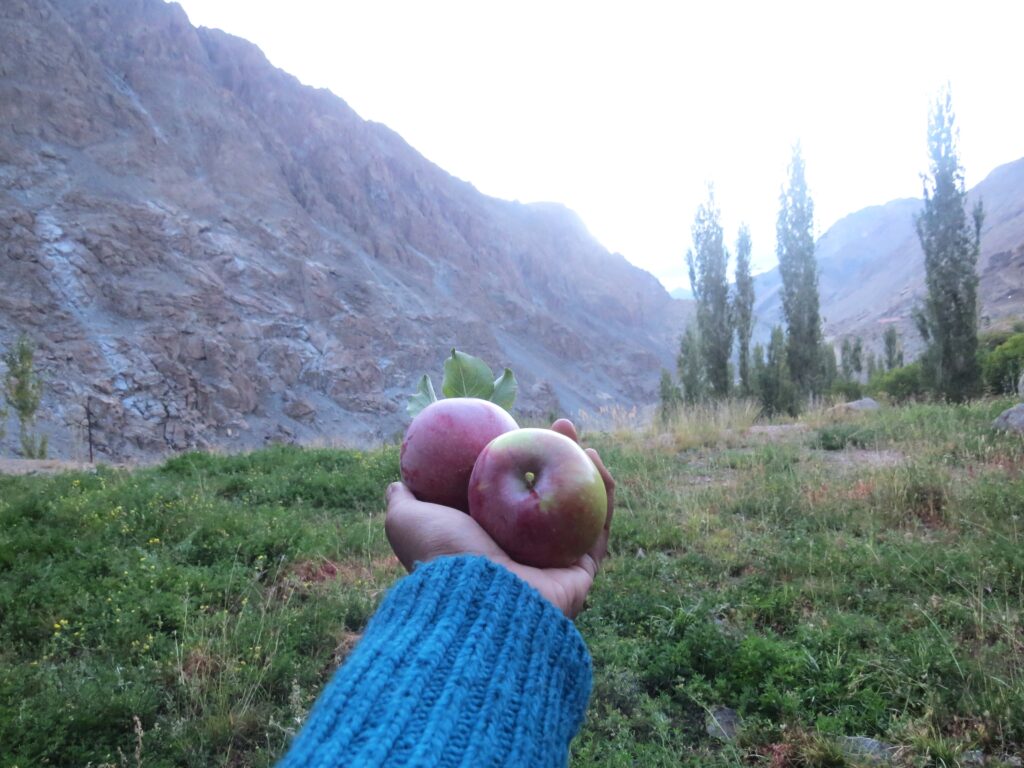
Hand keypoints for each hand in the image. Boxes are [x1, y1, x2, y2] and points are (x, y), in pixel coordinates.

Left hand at [385, 419, 613, 617]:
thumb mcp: (408, 520)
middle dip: (555, 459)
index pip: (507, 494)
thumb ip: (404, 502)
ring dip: (582, 471)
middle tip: (555, 426)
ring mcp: (553, 564)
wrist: (474, 602)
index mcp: (486, 542)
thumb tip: (397, 485)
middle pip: (547, 498)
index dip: (516, 458)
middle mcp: (521, 554)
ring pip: (577, 510)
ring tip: (575, 436)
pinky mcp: (580, 574)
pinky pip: (598, 529)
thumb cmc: (441, 556)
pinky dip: (602, 494)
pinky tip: (594, 460)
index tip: (517, 427)